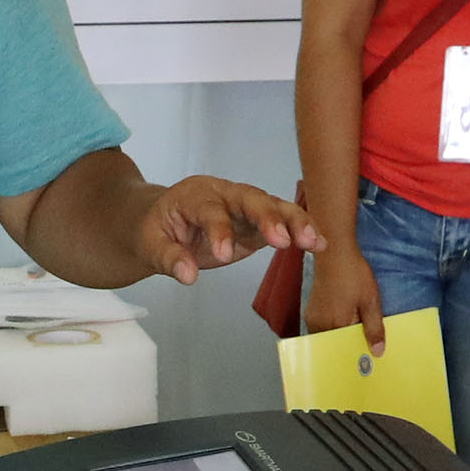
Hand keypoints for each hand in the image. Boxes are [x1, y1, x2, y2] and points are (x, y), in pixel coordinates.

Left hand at [142, 176, 322, 284]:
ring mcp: (244, 207)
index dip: (219, 230)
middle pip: (250, 198)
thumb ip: (168, 258)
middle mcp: (224, 194)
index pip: (210, 210)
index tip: (223, 255)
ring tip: (314, 242)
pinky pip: (282, 221)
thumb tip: (188, 276)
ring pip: (273, 205)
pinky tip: (320, 244)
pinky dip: (301, 230)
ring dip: (294, 222)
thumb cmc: (155, 231)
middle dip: (268, 217)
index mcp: (194, 195)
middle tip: (283, 240)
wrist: (163, 221)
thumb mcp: (150, 246)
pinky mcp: (257, 223)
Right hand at [301, 245, 386, 352]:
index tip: (369, 351)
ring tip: (354, 324)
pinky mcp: (310, 313)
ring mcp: (313, 320)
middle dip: (350, 343)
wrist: (334, 253)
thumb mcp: (370, 301)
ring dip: (341, 335)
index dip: (359, 350)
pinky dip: (333, 328)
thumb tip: (378, 351)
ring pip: (329, 337)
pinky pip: (322, 329)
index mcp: (337, 325)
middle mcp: (320, 326)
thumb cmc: (353, 274)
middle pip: (337, 345)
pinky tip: (343, 317)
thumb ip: (374, 328)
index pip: (348, 349)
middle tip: (364, 336)